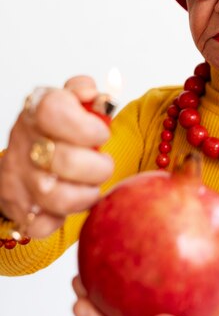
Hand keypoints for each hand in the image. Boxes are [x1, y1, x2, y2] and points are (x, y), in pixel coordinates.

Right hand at [0, 76, 113, 237]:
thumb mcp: (69, 101)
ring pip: (57, 197)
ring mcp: (18, 177)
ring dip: (86, 195)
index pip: (54, 111)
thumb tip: (92, 94)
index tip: (101, 135)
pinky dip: (61, 219)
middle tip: (104, 165)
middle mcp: (24, 143)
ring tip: (92, 187)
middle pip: (65, 160)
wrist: (23, 158)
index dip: (86, 127)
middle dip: (98, 167)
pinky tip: (69, 204)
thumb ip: (84, 90)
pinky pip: (43, 225)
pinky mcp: (17, 208)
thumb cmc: (58, 129)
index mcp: (38, 111)